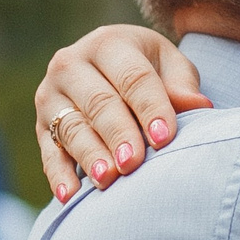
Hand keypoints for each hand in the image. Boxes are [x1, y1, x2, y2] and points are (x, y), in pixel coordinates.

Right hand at [33, 25, 210, 200]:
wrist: (104, 70)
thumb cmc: (145, 71)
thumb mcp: (167, 66)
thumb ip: (180, 84)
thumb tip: (199, 105)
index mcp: (108, 43)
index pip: (132, 77)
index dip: (149, 107)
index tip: (164, 138)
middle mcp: (71, 64)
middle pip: (99, 103)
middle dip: (117, 134)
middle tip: (133, 163)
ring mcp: (51, 96)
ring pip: (71, 128)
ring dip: (89, 155)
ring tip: (107, 179)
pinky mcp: (41, 126)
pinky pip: (48, 153)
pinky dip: (58, 175)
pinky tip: (69, 196)